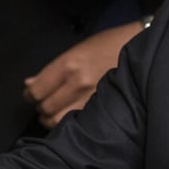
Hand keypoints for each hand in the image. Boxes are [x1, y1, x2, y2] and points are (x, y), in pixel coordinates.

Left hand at [24, 21, 141, 128]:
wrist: (139, 49)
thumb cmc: (107, 44)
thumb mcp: (76, 50)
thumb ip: (51, 69)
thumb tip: (29, 84)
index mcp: (68, 65)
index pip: (37, 90)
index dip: (29, 95)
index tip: (31, 95)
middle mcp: (77, 83)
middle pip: (45, 107)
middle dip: (40, 107)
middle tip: (43, 104)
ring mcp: (90, 98)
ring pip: (58, 120)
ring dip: (51, 119)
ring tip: (54, 114)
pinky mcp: (101, 109)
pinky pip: (77, 123)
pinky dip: (68, 123)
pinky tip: (69, 119)